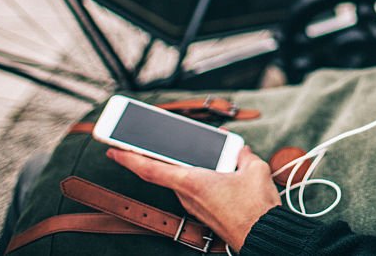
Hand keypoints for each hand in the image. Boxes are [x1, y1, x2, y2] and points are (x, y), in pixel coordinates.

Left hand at [108, 145, 280, 252]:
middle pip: (164, 172)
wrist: (263, 235)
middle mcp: (187, 195)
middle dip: (156, 156)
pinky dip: (195, 177)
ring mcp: (194, 206)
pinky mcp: (204, 213)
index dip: (128, 158)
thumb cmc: (255, 207)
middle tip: (144, 141)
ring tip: (191, 150)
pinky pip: (193, 190)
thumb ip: (242, 154)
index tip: (112, 150)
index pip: (150, 168)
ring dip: (181, 167)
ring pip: (181, 181)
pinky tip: (211, 170)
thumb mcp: (254, 169)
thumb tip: (239, 148)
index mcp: (192, 180)